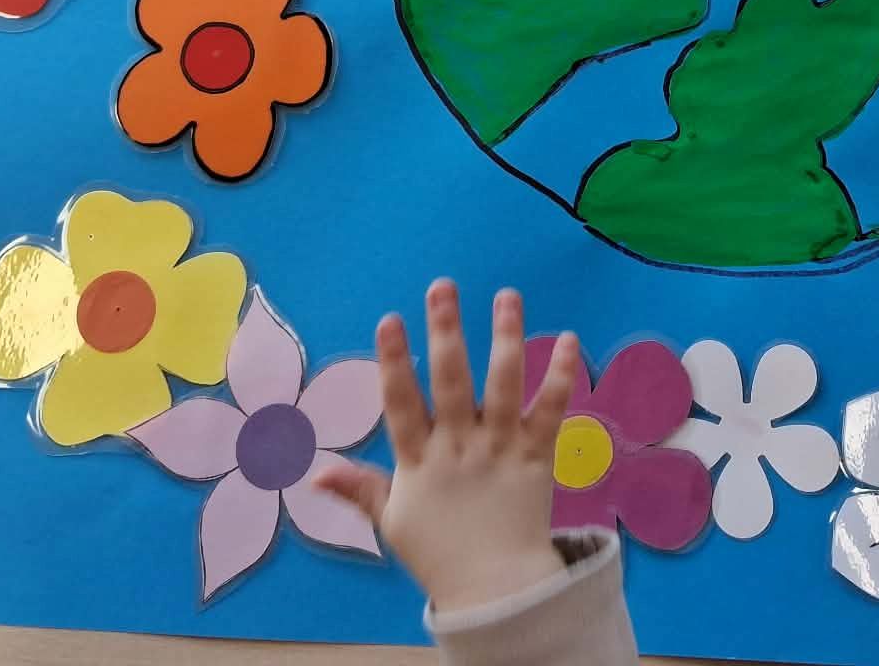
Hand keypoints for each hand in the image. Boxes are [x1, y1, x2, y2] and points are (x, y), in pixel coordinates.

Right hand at [315, 280, 579, 614]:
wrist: (496, 591)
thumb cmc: (440, 552)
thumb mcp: (392, 520)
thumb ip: (358, 488)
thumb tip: (312, 472)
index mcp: (419, 462)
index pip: (401, 404)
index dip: (393, 362)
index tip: (389, 320)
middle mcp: (460, 448)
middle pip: (451, 383)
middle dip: (446, 332)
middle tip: (443, 287)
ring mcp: (500, 450)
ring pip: (504, 386)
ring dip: (506, 337)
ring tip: (507, 296)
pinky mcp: (536, 458)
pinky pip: (551, 412)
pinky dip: (560, 376)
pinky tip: (566, 339)